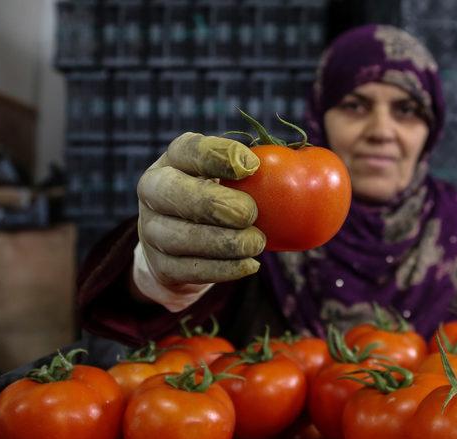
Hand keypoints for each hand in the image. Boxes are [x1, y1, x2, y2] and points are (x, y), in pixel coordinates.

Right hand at [136, 133, 265, 289]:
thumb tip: (304, 162)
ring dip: (223, 242)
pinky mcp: (161, 265)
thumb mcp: (229, 178)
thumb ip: (254, 171)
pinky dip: (223, 269)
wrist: (181, 245)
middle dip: (214, 203)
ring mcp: (152, 229)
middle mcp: (154, 190)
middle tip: (249, 213)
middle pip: (174, 193)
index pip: (189, 150)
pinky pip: (190, 270)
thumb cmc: (220, 198)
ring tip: (257, 243)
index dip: (219, 156)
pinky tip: (250, 265)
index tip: (252, 166)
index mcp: (174, 159)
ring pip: (180, 237)